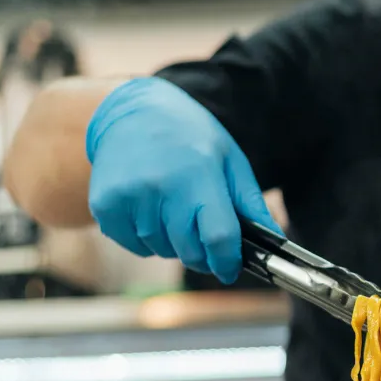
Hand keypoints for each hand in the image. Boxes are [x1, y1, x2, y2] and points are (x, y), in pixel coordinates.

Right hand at [86, 77, 281, 283]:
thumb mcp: (229, 160)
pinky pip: (135, 246)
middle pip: (188, 250)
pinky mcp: (105, 206)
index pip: (217, 236)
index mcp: (197, 175)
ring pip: (160, 250)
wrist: (134, 111)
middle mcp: (160, 186)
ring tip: (174, 210)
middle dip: (202, 254)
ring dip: (173, 243)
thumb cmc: (191, 137)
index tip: (230, 269)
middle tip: (204, 237)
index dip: (227, 261)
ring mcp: (128, 197)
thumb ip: (250, 204)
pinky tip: (151, 211)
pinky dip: (147, 240)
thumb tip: (275, 241)